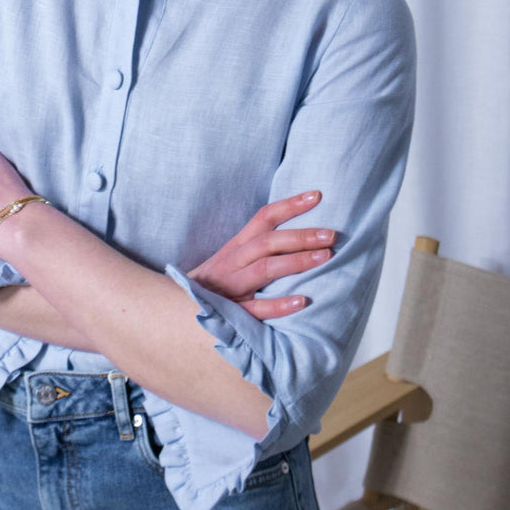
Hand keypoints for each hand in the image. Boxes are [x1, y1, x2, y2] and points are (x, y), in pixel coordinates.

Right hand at [188, 191, 332, 320]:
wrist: (178, 306)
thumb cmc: (215, 281)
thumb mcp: (232, 257)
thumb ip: (258, 246)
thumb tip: (299, 234)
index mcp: (237, 245)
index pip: (264, 218)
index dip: (290, 205)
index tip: (317, 196)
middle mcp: (234, 261)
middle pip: (268, 243)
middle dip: (301, 236)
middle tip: (331, 235)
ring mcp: (232, 287)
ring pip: (264, 270)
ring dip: (295, 262)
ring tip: (324, 258)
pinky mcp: (232, 313)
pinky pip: (256, 309)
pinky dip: (279, 305)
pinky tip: (302, 301)